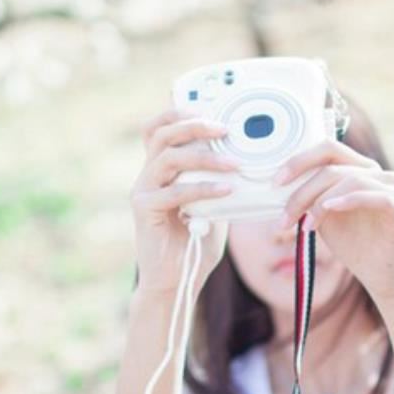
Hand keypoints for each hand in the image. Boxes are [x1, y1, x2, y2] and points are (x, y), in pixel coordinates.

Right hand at [130, 107, 240, 294]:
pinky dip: (203, 188)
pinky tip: (227, 190)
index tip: (212, 110)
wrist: (175, 282)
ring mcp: (142, 191)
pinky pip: (175, 192)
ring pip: (168, 158)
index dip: (179, 112)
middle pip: (160, 133)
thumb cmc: (196, 243)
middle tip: (225, 129)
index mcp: (160, 169)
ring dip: (204, 156)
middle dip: (193, 124)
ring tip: (234, 163)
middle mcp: (147, 175)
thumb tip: (250, 158)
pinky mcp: (144, 211)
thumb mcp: (215, 203)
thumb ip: (221, 180)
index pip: (159, 127)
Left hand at [273, 139, 393, 300]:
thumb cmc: (350, 242)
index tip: (275, 182)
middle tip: (285, 214)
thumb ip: (309, 196)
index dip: (299, 161)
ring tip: (306, 225)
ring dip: (320, 202)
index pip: (327, 148)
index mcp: (358, 168)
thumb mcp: (322, 215)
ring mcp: (392, 188)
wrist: (377, 274)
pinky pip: (376, 196)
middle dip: (303, 189)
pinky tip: (330, 209)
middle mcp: (376, 173)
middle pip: (333, 164)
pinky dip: (349, 199)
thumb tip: (278, 184)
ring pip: (350, 180)